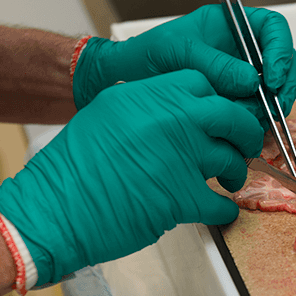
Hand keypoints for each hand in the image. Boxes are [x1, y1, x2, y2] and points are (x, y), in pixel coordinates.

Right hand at [0, 70, 261, 284]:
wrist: (52, 212)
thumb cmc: (71, 172)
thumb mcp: (105, 118)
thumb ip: (145, 109)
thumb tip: (182, 113)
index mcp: (143, 95)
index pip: (200, 83)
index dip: (217, 102)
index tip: (221, 117)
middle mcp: (167, 119)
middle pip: (229, 115)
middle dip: (243, 132)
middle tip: (244, 145)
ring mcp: (178, 157)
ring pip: (230, 158)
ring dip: (235, 172)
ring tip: (229, 180)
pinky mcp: (182, 197)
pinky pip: (221, 202)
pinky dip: (225, 210)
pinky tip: (221, 210)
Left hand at [72, 5, 295, 126]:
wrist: (124, 85)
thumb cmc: (145, 58)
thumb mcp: (178, 52)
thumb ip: (215, 65)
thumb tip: (251, 80)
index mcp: (232, 27)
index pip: (274, 30)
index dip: (281, 51)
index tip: (271, 77)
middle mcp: (242, 53)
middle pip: (284, 65)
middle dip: (283, 87)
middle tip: (274, 107)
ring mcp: (242, 81)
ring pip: (276, 93)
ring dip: (270, 109)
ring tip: (252, 121)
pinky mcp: (237, 105)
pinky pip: (260, 114)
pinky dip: (256, 124)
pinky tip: (243, 131)